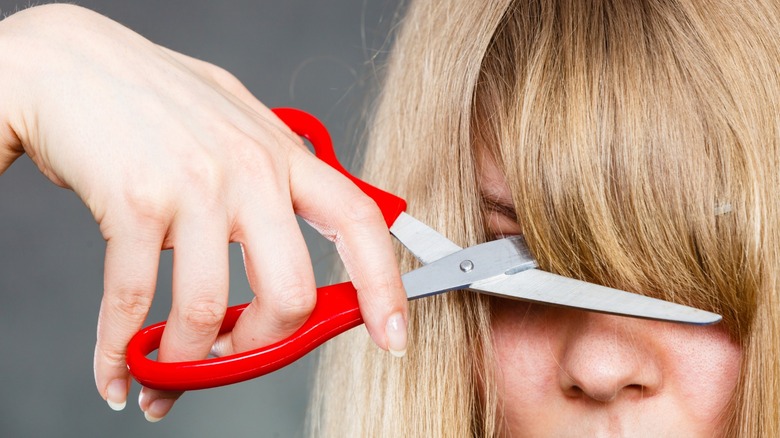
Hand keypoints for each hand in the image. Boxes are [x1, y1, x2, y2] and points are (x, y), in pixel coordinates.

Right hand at [0, 4, 407, 420]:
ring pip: (207, 311)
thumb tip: (294, 245)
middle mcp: (252, 171)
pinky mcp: (136, 202)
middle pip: (290, 294)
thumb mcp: (238, 125)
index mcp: (285, 156)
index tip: (393, 335)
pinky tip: (117, 370)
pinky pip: (133, 303)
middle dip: (261, 348)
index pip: (359, 222)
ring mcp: (196, 186)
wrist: (72, 62)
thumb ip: (273, 178)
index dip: (384, 285)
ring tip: (165, 371)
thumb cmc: (158, 99)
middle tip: (232, 358)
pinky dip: (121, 354)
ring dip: (184, 363)